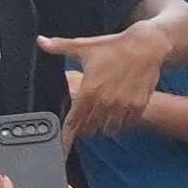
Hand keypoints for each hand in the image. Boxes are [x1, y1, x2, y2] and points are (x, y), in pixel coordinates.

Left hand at [43, 24, 169, 138]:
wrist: (146, 45)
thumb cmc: (114, 46)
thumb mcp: (84, 46)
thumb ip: (60, 47)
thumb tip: (41, 41)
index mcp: (88, 91)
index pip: (74, 121)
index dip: (67, 134)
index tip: (64, 145)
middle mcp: (105, 102)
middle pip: (90, 128)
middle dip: (85, 127)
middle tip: (85, 122)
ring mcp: (122, 106)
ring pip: (108, 129)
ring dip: (103, 126)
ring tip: (101, 116)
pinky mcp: (137, 106)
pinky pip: (125, 124)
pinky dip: (120, 123)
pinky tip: (118, 113)